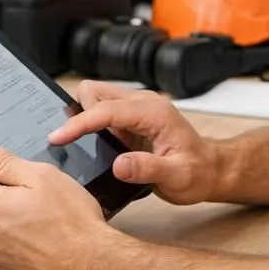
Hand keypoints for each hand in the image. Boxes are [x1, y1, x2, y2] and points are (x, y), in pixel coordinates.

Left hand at [0, 139, 114, 269]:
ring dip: (2, 210)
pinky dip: (11, 232)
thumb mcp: (40, 177)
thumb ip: (2, 163)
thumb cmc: (72, 222)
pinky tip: (38, 230)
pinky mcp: (7, 269)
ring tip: (37, 208)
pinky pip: (0, 242)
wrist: (93, 266)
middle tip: (21, 180)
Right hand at [48, 81, 219, 205]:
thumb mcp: (177, 177)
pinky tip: (89, 146)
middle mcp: (143, 103)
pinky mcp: (130, 118)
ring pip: (95, 98)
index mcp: (154, 112)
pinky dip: (90, 124)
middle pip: (95, 92)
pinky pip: (101, 112)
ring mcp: (136, 108)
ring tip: (76, 145)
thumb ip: (148, 169)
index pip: (106, 109)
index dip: (79, 122)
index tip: (57, 137)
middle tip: (70, 143)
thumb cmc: (197, 173)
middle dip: (78, 114)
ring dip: (83, 117)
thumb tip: (118, 165)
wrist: (211, 170)